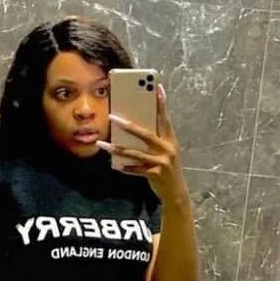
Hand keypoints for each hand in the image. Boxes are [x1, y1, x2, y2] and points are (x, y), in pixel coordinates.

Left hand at [99, 84, 188, 205]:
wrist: (176, 192)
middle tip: (112, 117)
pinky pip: (137, 169)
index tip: (157, 88)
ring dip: (117, 148)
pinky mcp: (156, 174)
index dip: (161, 103)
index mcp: (170, 139)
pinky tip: (115, 166)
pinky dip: (126, 167)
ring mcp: (162, 162)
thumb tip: (133, 127)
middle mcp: (168, 148)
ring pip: (135, 152)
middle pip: (145, 133)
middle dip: (127, 125)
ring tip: (103, 144)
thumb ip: (155, 139)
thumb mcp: (165, 151)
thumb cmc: (167, 168)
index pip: (165, 118)